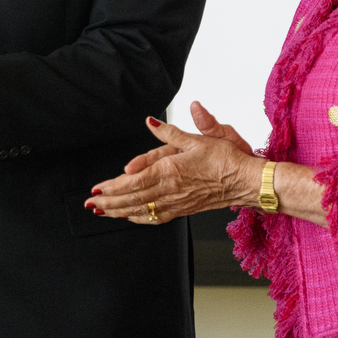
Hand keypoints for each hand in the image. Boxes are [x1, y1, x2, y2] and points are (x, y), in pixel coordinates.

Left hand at [85, 107, 262, 224]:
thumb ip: (170, 132)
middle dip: (109, 202)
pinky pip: (157, 216)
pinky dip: (140, 217)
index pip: (133, 181)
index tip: (97, 189)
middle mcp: (170, 189)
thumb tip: (151, 120)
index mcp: (170, 170)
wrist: (247, 181)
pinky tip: (130, 216)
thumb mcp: (198, 138)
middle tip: (90, 204)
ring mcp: (176, 202)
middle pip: (132, 198)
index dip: (113, 186)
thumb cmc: (226, 159)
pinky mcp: (184, 209)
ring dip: (119, 211)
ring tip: (102, 212)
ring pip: (141, 210)